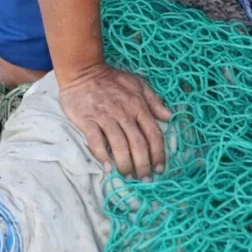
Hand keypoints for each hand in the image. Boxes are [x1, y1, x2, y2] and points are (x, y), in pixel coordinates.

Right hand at [58, 63, 171, 179]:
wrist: (83, 71)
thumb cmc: (112, 79)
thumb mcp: (138, 84)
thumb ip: (154, 100)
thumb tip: (169, 116)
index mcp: (138, 105)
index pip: (153, 133)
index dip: (159, 153)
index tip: (160, 168)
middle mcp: (124, 113)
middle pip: (138, 144)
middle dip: (144, 165)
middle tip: (145, 180)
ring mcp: (105, 117)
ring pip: (119, 145)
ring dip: (125, 164)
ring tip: (128, 176)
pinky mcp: (87, 120)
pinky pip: (96, 141)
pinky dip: (103, 155)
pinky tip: (108, 167)